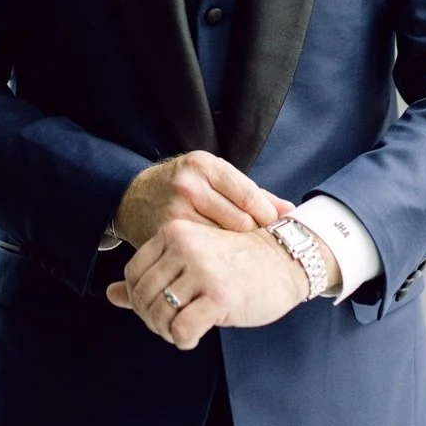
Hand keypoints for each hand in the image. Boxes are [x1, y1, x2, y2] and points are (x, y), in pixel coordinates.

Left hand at [104, 219, 337, 348]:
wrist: (287, 260)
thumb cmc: (239, 261)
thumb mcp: (193, 259)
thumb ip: (153, 276)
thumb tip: (109, 295)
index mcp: (176, 232)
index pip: (133, 274)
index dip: (140, 298)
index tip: (163, 306)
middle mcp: (186, 246)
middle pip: (143, 297)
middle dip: (153, 318)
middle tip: (175, 322)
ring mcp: (203, 270)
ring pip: (158, 315)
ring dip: (168, 331)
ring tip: (186, 328)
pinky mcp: (220, 296)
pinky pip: (181, 330)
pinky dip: (184, 339)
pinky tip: (197, 335)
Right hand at [112, 151, 294, 247]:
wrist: (133, 196)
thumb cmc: (185, 185)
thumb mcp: (215, 178)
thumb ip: (254, 193)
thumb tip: (292, 211)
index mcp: (206, 166)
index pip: (250, 196)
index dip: (267, 215)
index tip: (272, 226)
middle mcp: (189, 187)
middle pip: (239, 221)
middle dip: (252, 234)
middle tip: (256, 242)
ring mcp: (173, 212)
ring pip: (222, 240)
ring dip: (234, 249)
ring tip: (239, 253)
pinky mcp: (162, 237)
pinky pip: (200, 251)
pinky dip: (212, 257)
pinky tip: (218, 260)